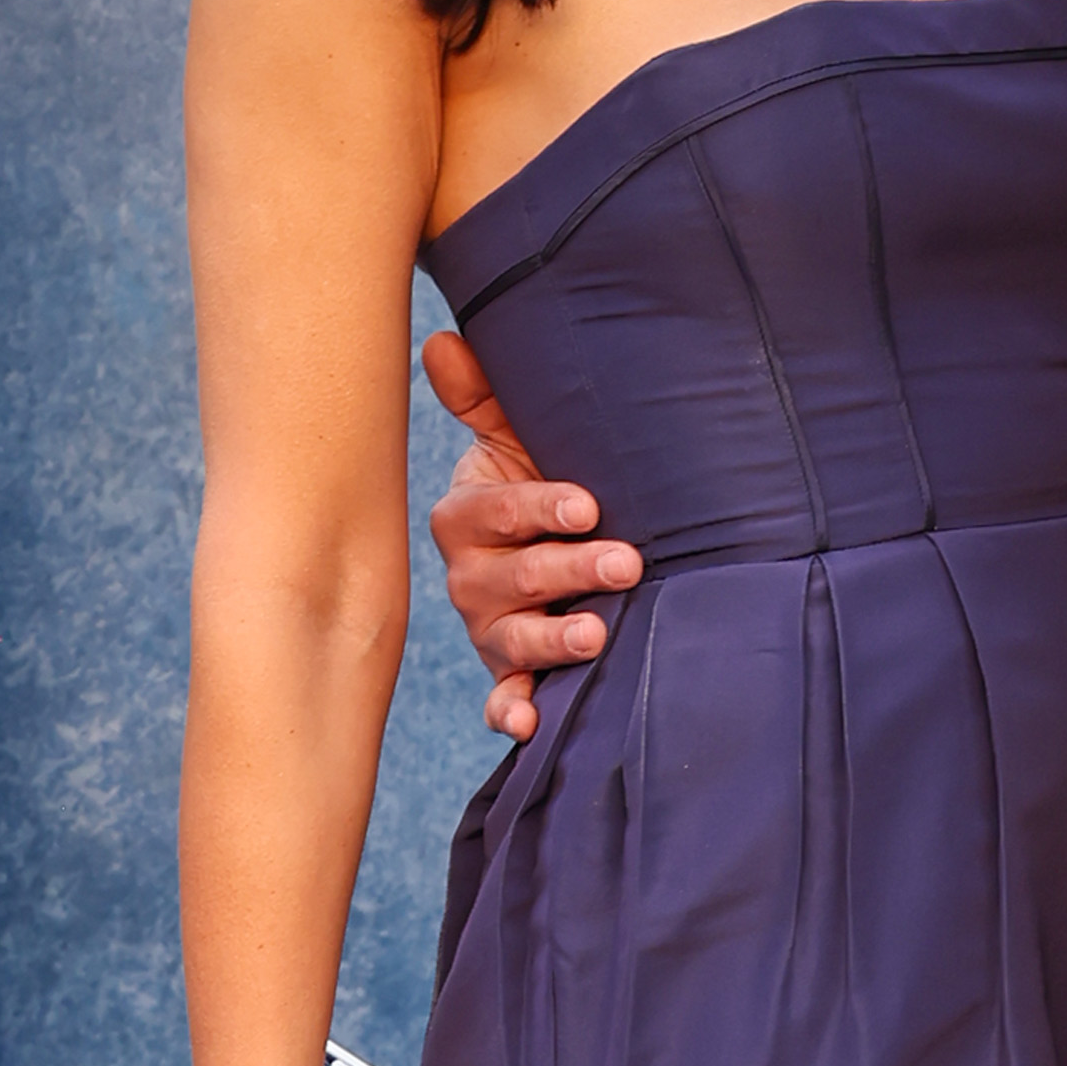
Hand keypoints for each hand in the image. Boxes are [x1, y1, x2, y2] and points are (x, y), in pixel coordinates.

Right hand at [422, 327, 637, 741]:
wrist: (554, 543)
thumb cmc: (539, 481)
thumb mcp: (514, 437)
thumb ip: (481, 396)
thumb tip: (440, 340)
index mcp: (468, 516)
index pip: (500, 511)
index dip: (540, 507)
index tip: (587, 504)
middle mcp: (469, 577)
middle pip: (513, 577)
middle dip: (570, 569)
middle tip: (626, 561)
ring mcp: (488, 629)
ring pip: (515, 638)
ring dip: (555, 639)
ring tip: (599, 632)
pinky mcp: (509, 672)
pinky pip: (503, 698)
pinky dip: (513, 712)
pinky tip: (530, 725)